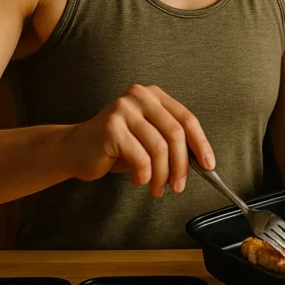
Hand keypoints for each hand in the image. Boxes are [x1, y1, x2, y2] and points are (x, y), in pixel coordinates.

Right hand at [67, 84, 213, 196]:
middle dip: (181, 166)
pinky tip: (138, 179)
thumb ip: (171, 142)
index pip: (187, 119)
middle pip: (175, 134)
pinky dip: (144, 175)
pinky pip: (140, 159)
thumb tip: (200, 161)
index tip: (208, 165)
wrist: (76, 149)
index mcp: (154, 96)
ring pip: (159, 149)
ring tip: (156, 188)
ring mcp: (124, 109)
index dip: (201, 144)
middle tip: (179, 186)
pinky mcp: (111, 128)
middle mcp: (140, 97)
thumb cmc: (116, 147)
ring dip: (162, 175)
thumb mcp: (148, 138)